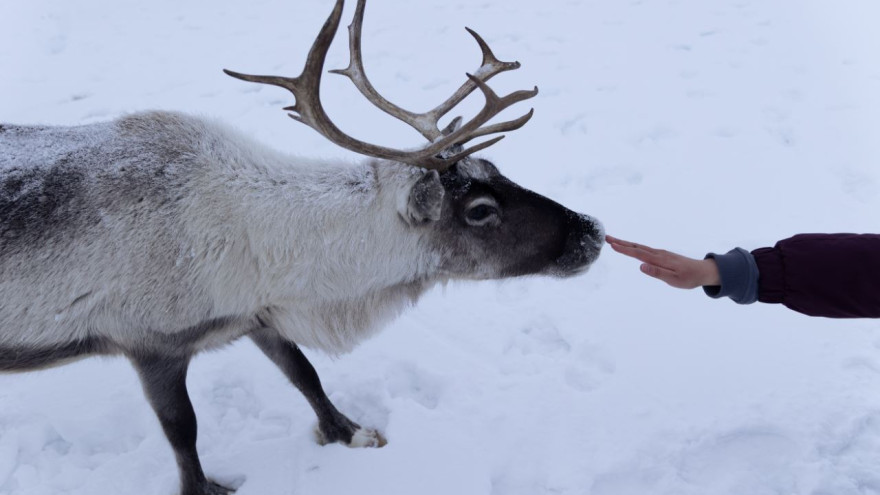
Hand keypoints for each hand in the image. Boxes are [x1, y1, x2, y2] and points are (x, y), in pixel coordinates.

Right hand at [606, 235, 720, 288]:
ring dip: (626, 244)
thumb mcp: (673, 279)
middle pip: (636, 247)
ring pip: (640, 247)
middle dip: (621, 243)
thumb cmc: (688, 278)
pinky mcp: (662, 255)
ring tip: (614, 241)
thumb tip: (641, 266)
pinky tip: (631, 248)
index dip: (624, 249)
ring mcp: (660, 253)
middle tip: (607, 238)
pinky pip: (644, 250)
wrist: (703, 271)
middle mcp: (658, 254)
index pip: (638, 253)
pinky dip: (634, 247)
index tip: (612, 244)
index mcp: (659, 259)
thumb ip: (657, 272)